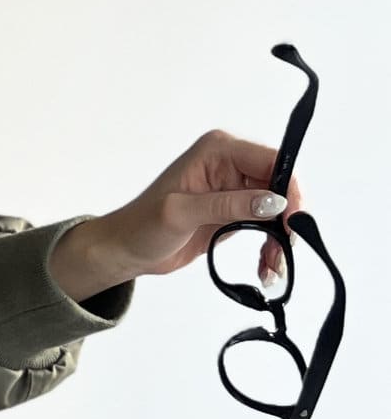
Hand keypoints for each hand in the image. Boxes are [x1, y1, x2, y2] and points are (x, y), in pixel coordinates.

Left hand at [54, 129, 305, 298]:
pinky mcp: (233, 212)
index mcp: (218, 151)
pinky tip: (266, 266)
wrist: (125, 251)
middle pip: (280, 185)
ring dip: (280, 238)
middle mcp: (230, 164)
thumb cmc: (141, 226)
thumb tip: (273, 201)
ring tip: (272, 267)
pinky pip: (265, 226)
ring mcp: (233, 189)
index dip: (288, 190)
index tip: (292, 221)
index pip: (271, 161)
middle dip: (287, 219)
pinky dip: (270, 246)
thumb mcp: (181, 214)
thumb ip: (227, 204)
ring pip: (276, 209)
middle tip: (285, 250)